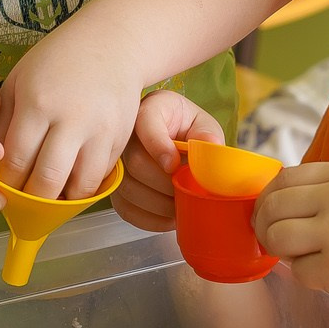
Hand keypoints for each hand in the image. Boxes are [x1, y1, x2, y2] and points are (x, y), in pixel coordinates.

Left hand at [0, 17, 145, 200]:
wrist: (112, 43)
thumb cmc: (59, 60)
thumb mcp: (20, 80)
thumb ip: (1, 120)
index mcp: (38, 103)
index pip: (16, 160)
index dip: (6, 181)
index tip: (2, 186)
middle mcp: (71, 120)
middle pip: (47, 181)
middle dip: (31, 199)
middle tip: (23, 199)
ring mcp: (100, 131)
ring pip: (79, 187)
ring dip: (61, 200)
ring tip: (48, 195)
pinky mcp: (120, 138)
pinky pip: (100, 177)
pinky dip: (83, 186)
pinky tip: (70, 180)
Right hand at [115, 90, 225, 231]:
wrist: (179, 142)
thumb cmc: (190, 130)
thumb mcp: (203, 125)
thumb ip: (207, 135)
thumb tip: (210, 146)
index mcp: (152, 108)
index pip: (145, 123)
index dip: (158, 146)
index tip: (174, 166)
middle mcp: (127, 133)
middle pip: (134, 161)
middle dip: (163, 183)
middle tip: (185, 191)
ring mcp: (118, 161)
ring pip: (127, 187)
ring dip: (157, 203)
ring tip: (180, 206)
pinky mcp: (117, 186)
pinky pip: (125, 208)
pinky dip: (149, 218)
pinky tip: (169, 218)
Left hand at [253, 160, 328, 326]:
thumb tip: (277, 202)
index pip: (284, 177)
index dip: (268, 199)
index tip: (270, 216)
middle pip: (272, 206)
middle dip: (267, 228)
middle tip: (280, 244)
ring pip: (276, 238)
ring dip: (285, 253)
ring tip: (312, 260)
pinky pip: (298, 272)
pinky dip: (310, 278)